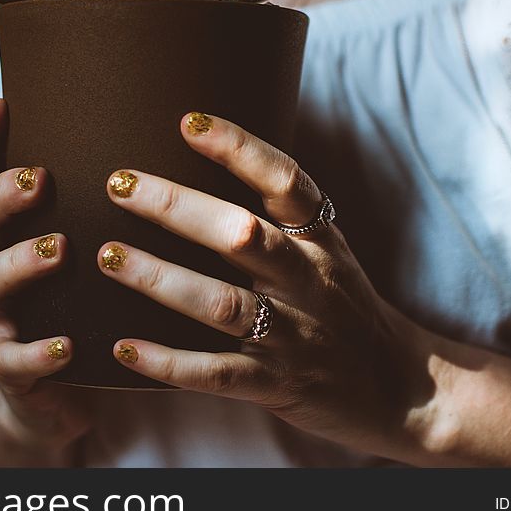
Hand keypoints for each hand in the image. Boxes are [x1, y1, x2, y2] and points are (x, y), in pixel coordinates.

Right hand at [0, 98, 91, 461]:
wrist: (69, 392)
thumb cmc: (92, 308)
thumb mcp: (96, 254)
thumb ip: (108, 211)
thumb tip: (167, 145)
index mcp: (15, 232)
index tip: (1, 103)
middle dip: (4, 196)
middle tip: (40, 179)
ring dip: (21, 262)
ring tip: (59, 249)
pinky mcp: (8, 368)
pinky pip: (11, 359)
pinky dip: (36, 351)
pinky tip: (66, 345)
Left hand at [98, 112, 435, 460]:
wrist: (402, 388)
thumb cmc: (344, 308)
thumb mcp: (326, 253)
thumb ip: (279, 221)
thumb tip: (202, 173)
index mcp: (320, 241)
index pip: (285, 181)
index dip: (240, 148)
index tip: (188, 122)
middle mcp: (308, 281)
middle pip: (242, 235)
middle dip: (177, 208)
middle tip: (119, 185)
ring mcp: (294, 335)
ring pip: (220, 303)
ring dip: (160, 278)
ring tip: (108, 256)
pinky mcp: (278, 384)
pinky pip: (216, 373)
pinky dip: (167, 361)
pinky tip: (123, 348)